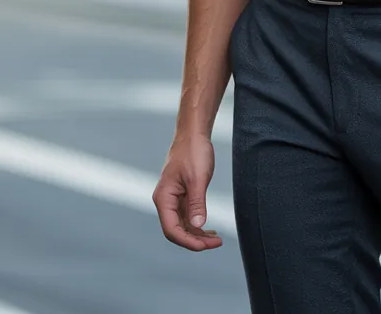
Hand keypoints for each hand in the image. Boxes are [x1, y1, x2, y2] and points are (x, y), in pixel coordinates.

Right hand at [152, 133, 222, 251]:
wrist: (193, 133)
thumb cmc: (193, 152)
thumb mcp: (197, 178)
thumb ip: (197, 202)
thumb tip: (198, 225)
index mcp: (163, 198)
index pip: (171, 230)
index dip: (188, 242)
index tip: (206, 246)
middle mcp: (165, 201)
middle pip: (177, 230)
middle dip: (195, 240)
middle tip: (217, 243)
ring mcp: (173, 199)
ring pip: (183, 225)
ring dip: (198, 234)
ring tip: (216, 240)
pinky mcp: (182, 195)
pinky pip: (187, 216)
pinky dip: (198, 224)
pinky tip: (210, 230)